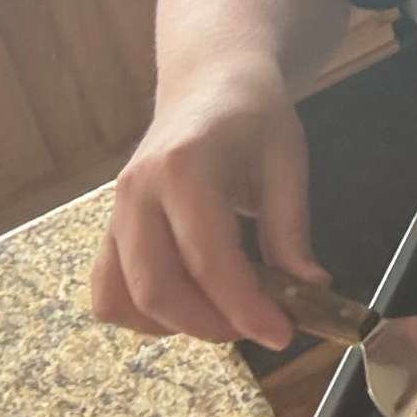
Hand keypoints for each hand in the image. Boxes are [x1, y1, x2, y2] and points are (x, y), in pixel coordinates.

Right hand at [90, 59, 324, 350]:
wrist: (208, 84)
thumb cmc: (252, 117)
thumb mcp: (287, 163)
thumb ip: (291, 230)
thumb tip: (308, 291)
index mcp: (184, 168)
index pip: (209, 259)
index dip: (245, 307)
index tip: (282, 333)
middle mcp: (137, 193)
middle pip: (157, 288)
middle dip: (212, 325)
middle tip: (260, 328)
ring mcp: (114, 212)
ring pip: (124, 299)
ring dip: (176, 325)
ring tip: (228, 314)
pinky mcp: (108, 230)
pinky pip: (109, 293)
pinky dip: (144, 316)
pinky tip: (189, 305)